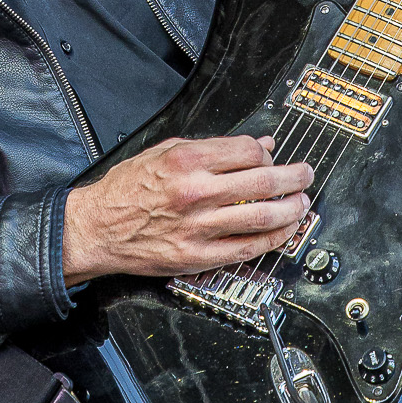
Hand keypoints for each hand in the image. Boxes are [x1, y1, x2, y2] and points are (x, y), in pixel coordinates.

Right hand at [62, 135, 312, 283]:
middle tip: (305, 175)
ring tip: (302, 204)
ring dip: (291, 210)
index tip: (273, 157)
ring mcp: (198, 227)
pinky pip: (246, 249)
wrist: (96, 228)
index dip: (267, 153)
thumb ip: (212, 148)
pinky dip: (272, 240)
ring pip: (262, 217)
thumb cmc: (126, 189)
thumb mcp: (164, 152)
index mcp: (186, 160)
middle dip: (294, 177)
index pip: (247, 151)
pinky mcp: (197, 256)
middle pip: (263, 183)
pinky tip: (284, 232)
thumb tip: (257, 146)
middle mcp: (195, 192)